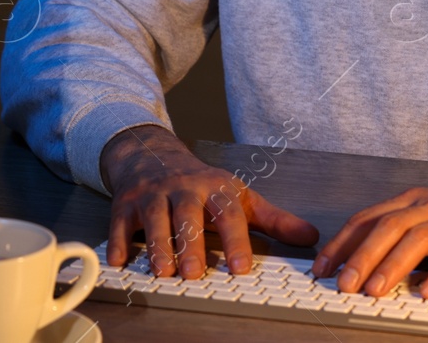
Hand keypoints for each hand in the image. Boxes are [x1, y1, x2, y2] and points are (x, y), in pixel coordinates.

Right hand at [100, 124, 319, 279]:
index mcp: (215, 189)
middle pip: (187, 215)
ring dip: (157, 245)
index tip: (241, 268)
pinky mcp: (126, 202)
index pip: (228, 214)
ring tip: (163, 271)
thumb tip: (310, 237)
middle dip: (190, 243)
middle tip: (193, 273)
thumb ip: (273, 220)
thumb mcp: (239, 197)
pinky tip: (119, 261)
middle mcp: (183, 189)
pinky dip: (118, 241)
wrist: (153, 154)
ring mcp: (153, 194)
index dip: (235, 241)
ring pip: (154, 218)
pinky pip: (119, 222)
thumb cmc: (201, 184)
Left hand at [311, 180, 427, 298]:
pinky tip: (427, 293)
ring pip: (417, 239)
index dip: (342, 243)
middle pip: (387, 227)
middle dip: (360, 256)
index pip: (368, 218)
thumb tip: (365, 263)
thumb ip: (402, 235)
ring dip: (392, 266)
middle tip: (341, 284)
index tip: (321, 267)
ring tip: (374, 291)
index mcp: (413, 201)